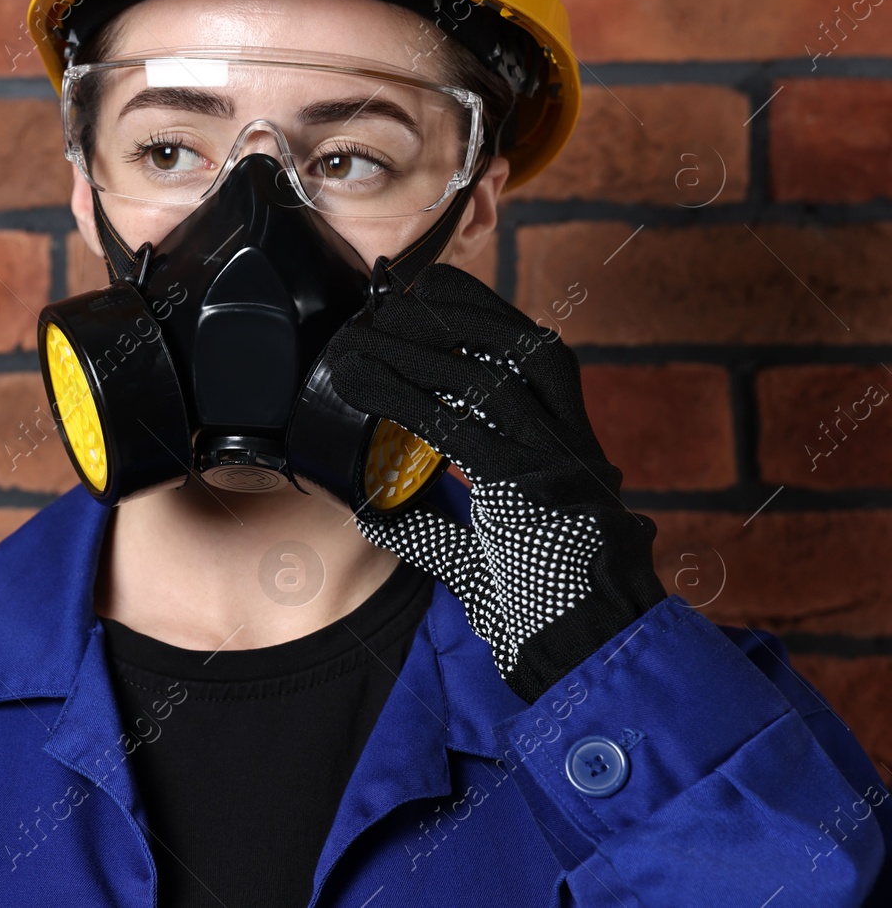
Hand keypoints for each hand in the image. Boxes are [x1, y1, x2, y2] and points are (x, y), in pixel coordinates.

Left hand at [324, 260, 666, 702]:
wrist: (585, 660)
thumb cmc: (537, 612)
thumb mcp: (479, 557)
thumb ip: (432, 528)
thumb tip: (372, 510)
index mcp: (568, 450)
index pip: (534, 356)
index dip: (482, 315)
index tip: (430, 289)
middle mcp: (573, 447)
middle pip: (523, 348)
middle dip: (452, 316)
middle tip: (388, 303)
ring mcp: (559, 466)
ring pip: (490, 379)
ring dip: (419, 351)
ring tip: (364, 338)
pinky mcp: (534, 493)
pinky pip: (466, 430)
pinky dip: (410, 401)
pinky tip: (367, 385)